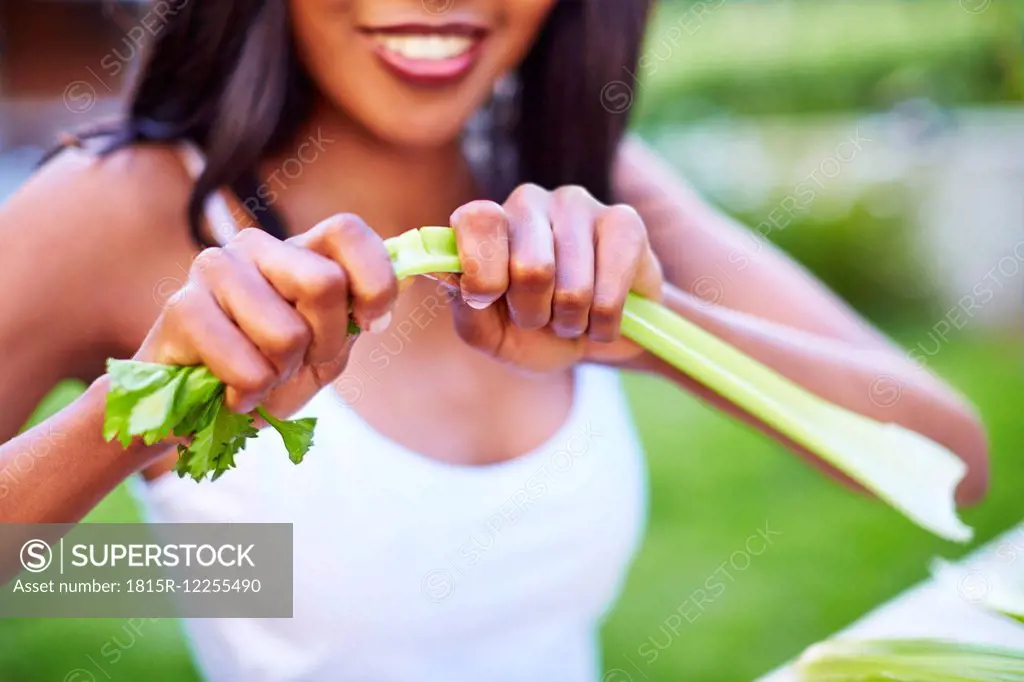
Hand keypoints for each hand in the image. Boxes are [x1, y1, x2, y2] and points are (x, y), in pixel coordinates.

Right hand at [134, 214, 397, 418]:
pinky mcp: (180, 307)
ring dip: (282, 372)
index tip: (370, 324)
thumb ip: (360, 311)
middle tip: (300, 359)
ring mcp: (215, 269)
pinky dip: (250, 391)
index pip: (349, 230)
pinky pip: (245, 363)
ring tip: (260, 372)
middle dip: (325, 341)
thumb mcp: (328, 345)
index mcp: (299, 250)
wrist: (199, 412)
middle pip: (325, 283)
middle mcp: (256, 246)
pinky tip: (232, 389)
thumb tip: (402, 282)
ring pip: (287, 332)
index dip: (374, 282)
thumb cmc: (269, 371)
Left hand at [445, 184, 662, 372]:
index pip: (476, 221)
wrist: (593, 338)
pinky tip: (602, 316)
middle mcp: (528, 203)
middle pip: (531, 268)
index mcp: (487, 222)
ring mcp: (578, 205)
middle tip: (538, 316)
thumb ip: (464, 306)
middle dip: (534, 313)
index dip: (484, 275)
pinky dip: (603, 323)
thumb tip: (451, 272)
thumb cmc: (533, 331)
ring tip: (571, 316)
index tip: (488, 300)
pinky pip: (610, 292)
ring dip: (570, 321)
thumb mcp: (488, 332)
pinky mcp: (624, 223)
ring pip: (575, 287)